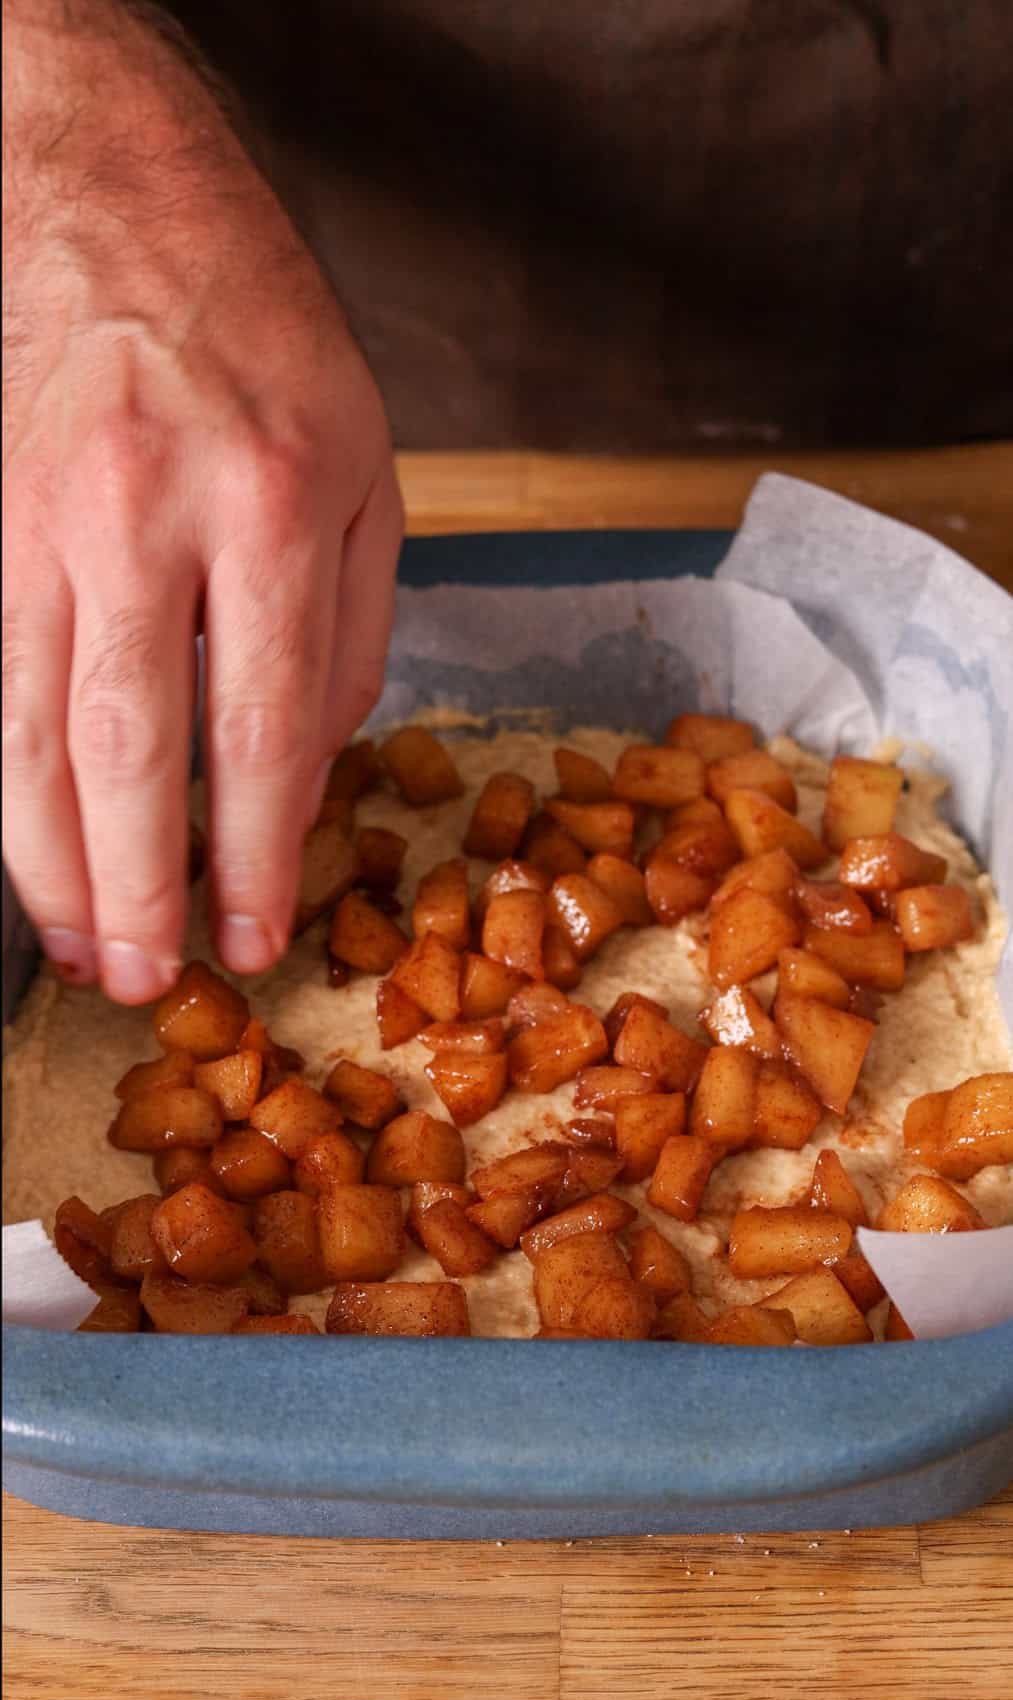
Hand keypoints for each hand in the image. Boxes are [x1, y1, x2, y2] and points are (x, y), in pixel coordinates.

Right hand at [2, 0, 402, 1002]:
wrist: (117, 202)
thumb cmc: (265, 339)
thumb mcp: (370, 472)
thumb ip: (353, 631)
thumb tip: (307, 767)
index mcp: (275, 506)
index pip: (264, 727)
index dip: (258, 856)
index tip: (257, 937)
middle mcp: (148, 519)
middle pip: (130, 752)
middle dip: (136, 889)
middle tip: (146, 982)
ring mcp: (48, 524)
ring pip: (33, 732)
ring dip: (50, 863)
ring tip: (77, 951)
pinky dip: (8, 784)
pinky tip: (28, 851)